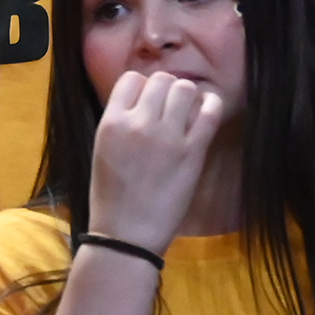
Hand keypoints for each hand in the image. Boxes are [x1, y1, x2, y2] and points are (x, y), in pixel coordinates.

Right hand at [83, 68, 223, 252]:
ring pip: (185, 89)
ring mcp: (167, 136)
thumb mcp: (103, 150)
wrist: (127, 234)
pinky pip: (209, 112)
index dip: (142, 87)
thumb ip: (120, 122)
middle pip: (161, 79)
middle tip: (171, 108)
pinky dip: (211, 105)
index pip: (132, 79)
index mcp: (111, 122)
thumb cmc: (111, 197)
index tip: (148, 101)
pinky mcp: (192, 151)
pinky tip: (207, 112)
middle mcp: (138, 123)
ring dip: (188, 96)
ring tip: (188, 112)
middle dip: (168, 89)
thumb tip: (144, 101)